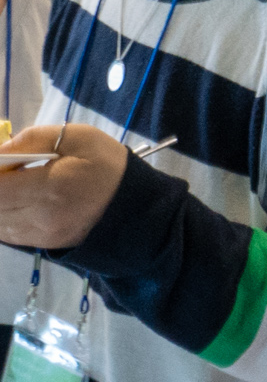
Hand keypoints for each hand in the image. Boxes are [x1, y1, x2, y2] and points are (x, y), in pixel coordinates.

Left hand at [0, 126, 128, 249]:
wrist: (137, 202)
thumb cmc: (107, 164)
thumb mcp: (78, 137)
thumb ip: (34, 138)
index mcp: (51, 186)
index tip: (1, 163)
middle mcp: (42, 216)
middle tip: (9, 172)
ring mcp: (43, 234)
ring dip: (1, 203)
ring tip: (16, 187)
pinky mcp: (45, 244)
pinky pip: (9, 233)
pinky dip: (5, 216)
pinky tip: (17, 202)